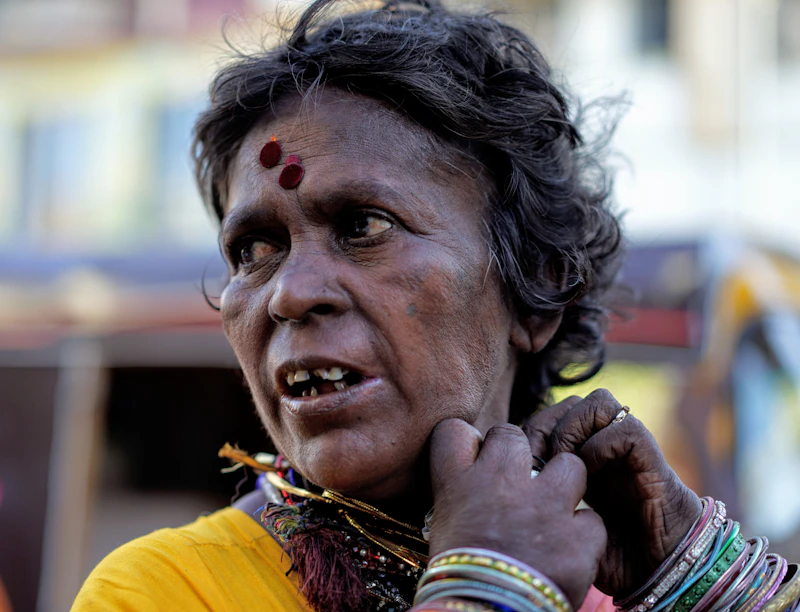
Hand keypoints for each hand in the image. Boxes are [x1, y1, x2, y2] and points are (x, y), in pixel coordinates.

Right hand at [428, 419, 607, 608]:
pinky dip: (584, 537)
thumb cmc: (460, 579)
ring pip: (568, 465)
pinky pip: (592, 520)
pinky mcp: (578, 536)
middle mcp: (499, 481)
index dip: (469, 443)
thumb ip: (463, 497)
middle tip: (518, 483)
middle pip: (511, 434)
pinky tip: (570, 552)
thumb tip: (477, 485)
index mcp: (457, 483)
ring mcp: (543, 504)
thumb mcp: (445, 530)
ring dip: (564, 484)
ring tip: (556, 511)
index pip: (455, 431)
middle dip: (518, 453)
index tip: (476, 458)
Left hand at [523, 389, 702, 597]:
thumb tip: (502, 507)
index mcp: (582, 458)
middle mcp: (604, 447)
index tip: (518, 462)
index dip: (531, 432)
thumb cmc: (618, 556)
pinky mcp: (651, 461)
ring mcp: (628, 451)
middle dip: (549, 423)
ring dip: (574, 425)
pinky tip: (589, 472)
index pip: (550, 417)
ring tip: (563, 460)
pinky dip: (602, 444)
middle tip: (540, 459)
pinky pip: (625, 429)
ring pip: (599, 401)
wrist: (667, 573)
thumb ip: (543, 511)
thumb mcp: (569, 534)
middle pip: (570, 402)